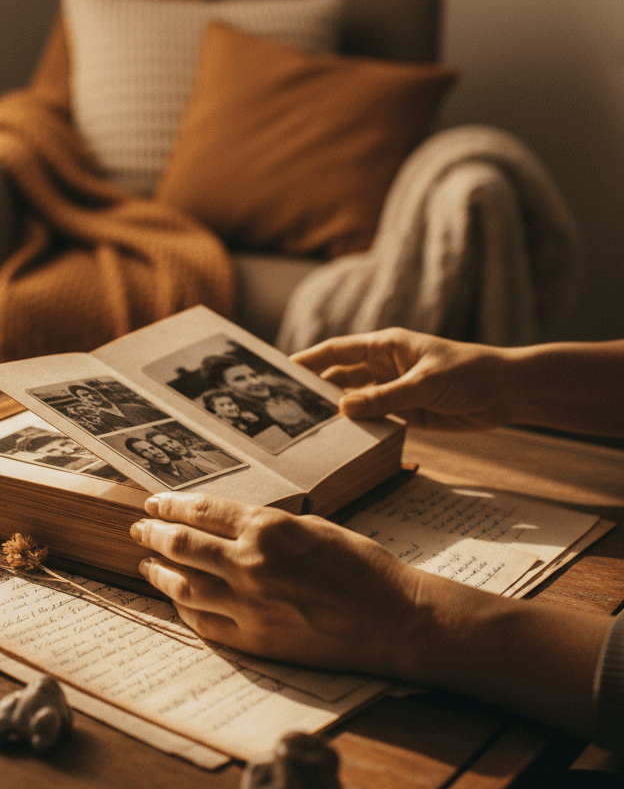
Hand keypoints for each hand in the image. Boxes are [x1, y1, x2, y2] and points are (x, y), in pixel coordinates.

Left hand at [130, 491, 432, 675]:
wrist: (393, 620)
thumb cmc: (361, 567)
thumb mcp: (312, 527)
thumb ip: (266, 526)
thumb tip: (225, 524)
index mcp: (268, 528)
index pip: (201, 510)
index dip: (170, 505)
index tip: (154, 503)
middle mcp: (251, 564)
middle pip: (182, 545)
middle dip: (153, 534)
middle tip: (139, 529)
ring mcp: (248, 605)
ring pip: (183, 585)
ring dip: (159, 572)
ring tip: (147, 564)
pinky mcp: (254, 640)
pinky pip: (203, 622)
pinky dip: (183, 607)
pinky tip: (176, 598)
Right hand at [291, 328, 514, 429]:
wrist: (507, 392)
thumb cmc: (469, 373)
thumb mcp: (424, 384)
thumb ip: (383, 398)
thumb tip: (343, 408)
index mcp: (385, 347)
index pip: (336, 351)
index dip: (309, 360)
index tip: (281, 370)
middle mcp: (384, 366)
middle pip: (340, 378)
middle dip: (316, 390)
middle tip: (286, 407)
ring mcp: (393, 390)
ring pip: (354, 401)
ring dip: (337, 413)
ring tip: (308, 429)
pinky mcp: (405, 412)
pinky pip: (373, 419)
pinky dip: (358, 428)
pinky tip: (342, 441)